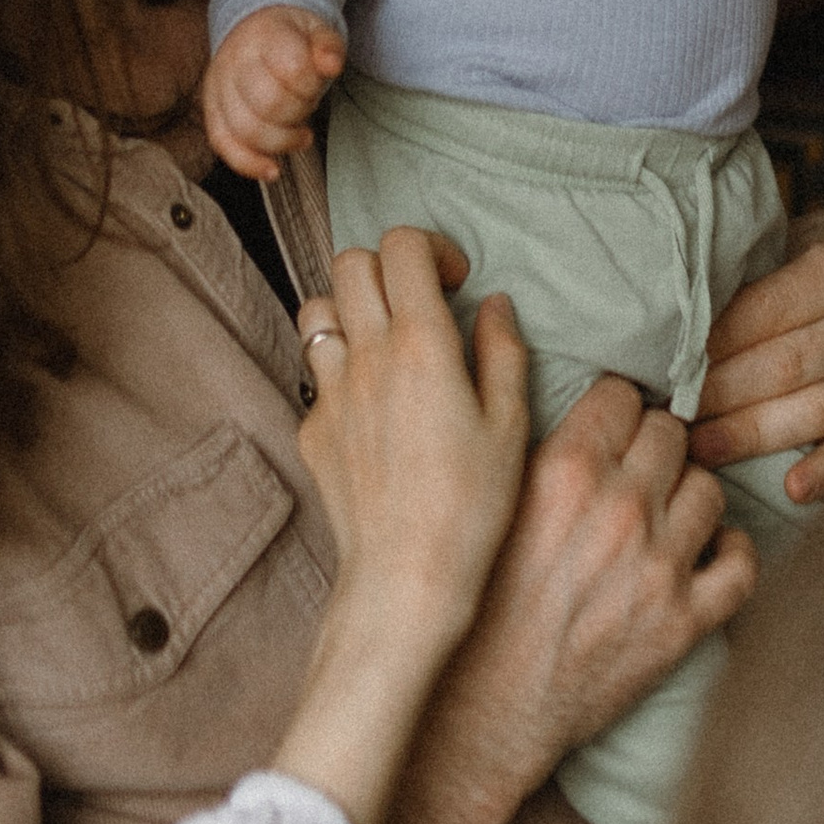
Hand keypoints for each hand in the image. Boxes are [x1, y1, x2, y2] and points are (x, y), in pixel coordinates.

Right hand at [202, 3, 347, 179]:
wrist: (251, 31)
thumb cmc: (288, 37)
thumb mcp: (315, 29)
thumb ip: (327, 46)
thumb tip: (331, 64)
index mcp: (264, 35)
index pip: (292, 69)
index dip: (312, 85)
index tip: (317, 82)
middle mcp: (235, 61)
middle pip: (268, 103)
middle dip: (298, 113)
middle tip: (308, 105)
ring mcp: (219, 87)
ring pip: (245, 128)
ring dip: (281, 141)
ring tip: (301, 136)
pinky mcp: (212, 111)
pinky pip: (223, 144)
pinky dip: (248, 163)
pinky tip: (272, 170)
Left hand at [295, 230, 526, 648]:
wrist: (404, 577)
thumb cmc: (471, 507)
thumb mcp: (511, 425)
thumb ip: (503, 351)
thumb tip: (495, 305)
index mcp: (422, 345)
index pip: (401, 247)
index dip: (429, 248)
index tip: (453, 279)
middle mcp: (366, 356)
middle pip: (350, 261)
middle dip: (386, 266)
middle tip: (419, 300)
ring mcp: (331, 392)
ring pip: (318, 307)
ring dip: (351, 308)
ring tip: (386, 341)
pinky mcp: (312, 429)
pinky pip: (316, 374)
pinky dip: (340, 369)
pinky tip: (374, 405)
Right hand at [377, 374, 754, 823]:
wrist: (482, 712)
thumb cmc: (474, 609)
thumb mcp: (489, 511)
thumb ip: (535, 454)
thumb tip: (579, 412)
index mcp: (566, 473)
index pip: (623, 395)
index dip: (616, 409)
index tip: (611, 428)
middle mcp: (620, 510)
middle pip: (672, 434)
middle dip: (654, 447)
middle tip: (636, 471)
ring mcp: (659, 567)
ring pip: (710, 489)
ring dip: (687, 498)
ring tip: (662, 516)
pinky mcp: (684, 623)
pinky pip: (742, 564)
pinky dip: (730, 552)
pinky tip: (705, 554)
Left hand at [690, 212, 823, 507]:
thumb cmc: (819, 269)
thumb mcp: (791, 252)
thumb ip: (747, 283)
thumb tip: (670, 326)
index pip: (760, 312)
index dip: (707, 344)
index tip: (663, 366)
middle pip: (781, 366)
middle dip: (717, 394)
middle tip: (667, 414)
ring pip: (810, 411)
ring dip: (749, 435)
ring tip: (698, 449)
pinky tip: (792, 489)